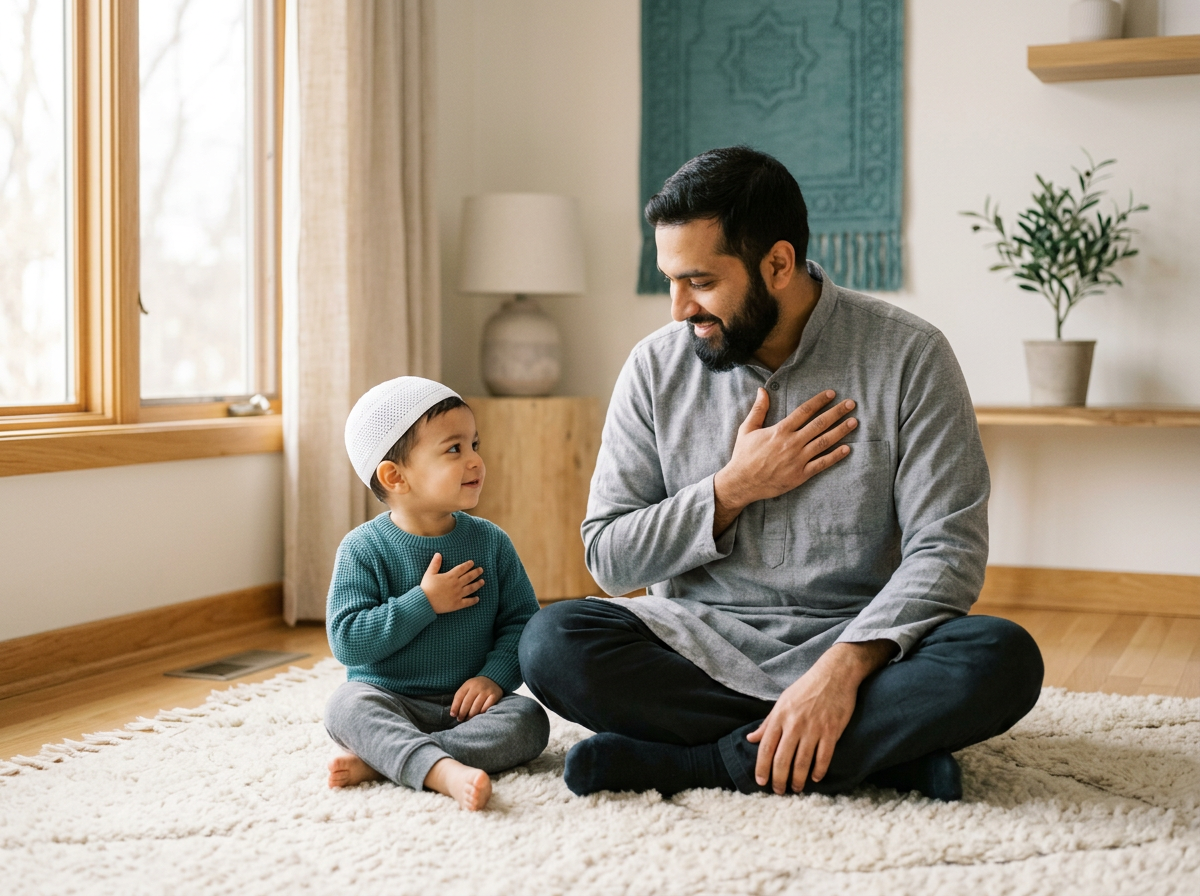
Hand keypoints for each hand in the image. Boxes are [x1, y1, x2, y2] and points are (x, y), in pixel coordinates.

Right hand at [421, 553, 483, 613]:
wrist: (425, 602)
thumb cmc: (426, 587)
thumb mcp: (429, 573)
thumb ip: (435, 563)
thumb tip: (438, 554)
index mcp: (450, 576)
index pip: (462, 568)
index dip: (468, 565)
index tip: (472, 563)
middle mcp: (456, 584)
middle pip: (469, 577)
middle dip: (476, 572)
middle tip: (481, 570)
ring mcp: (458, 594)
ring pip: (471, 588)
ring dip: (478, 584)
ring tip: (482, 581)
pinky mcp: (457, 604)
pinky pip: (468, 602)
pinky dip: (473, 600)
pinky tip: (477, 598)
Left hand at [451, 676, 501, 720]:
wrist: (493, 680)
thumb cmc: (476, 688)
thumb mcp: (467, 688)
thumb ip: (460, 698)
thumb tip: (453, 714)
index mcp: (469, 684)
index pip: (459, 696)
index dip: (455, 707)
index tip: (453, 715)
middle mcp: (477, 686)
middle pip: (467, 702)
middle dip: (462, 713)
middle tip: (460, 719)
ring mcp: (486, 691)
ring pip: (476, 707)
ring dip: (471, 715)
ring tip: (468, 719)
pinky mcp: (494, 695)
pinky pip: (486, 707)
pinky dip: (481, 713)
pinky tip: (478, 716)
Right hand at [713, 388, 857, 535]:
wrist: (742, 483)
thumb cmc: (743, 456)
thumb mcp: (747, 429)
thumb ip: (758, 409)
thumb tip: (762, 390)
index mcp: (780, 430)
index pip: (804, 411)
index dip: (819, 401)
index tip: (832, 394)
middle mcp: (791, 443)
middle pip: (819, 424)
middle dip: (837, 412)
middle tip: (850, 404)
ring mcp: (797, 459)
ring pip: (824, 442)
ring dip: (840, 431)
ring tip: (854, 422)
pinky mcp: (800, 475)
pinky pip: (821, 464)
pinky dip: (835, 456)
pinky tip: (847, 449)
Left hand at [746, 640, 895, 793]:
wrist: (834, 674)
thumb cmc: (806, 687)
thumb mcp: (782, 701)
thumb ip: (768, 722)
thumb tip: (751, 738)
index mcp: (780, 716)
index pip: (766, 747)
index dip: (762, 768)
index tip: (761, 782)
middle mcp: (794, 724)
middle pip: (782, 759)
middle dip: (779, 779)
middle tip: (779, 791)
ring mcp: (814, 728)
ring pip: (802, 762)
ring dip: (798, 780)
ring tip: (796, 789)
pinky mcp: (832, 731)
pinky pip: (824, 757)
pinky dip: (818, 771)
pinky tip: (815, 778)